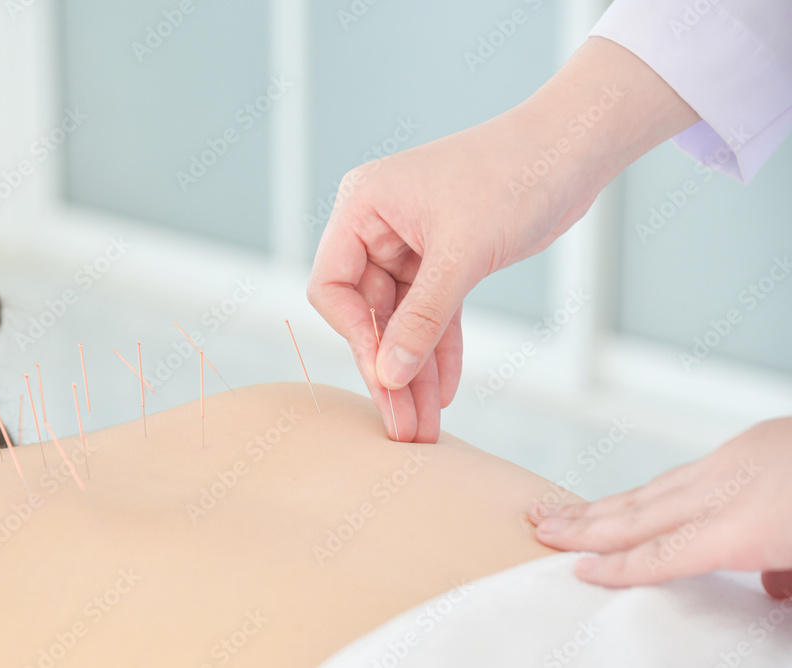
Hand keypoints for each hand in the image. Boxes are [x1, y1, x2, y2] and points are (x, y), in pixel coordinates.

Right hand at [306, 118, 572, 441]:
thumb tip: (389, 375)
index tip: (384, 377)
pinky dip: (441, 349)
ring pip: (404, 322)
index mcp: (362, 208)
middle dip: (390, 369)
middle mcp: (377, 227)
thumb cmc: (514, 175)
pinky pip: (434, 315)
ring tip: (424, 424)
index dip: (356, 336)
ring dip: (416, 370)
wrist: (571, 150)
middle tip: (403, 425)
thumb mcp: (462, 252)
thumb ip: (422, 317)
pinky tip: (445, 390)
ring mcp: (409, 245)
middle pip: (369, 314)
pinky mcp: (444, 260)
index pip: (333, 287)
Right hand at [529, 418, 791, 597]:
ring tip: (562, 508)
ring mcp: (735, 459)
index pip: (664, 553)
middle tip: (540, 525)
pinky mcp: (748, 442)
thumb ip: (785, 575)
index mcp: (745, 526)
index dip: (617, 566)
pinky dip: (648, 487)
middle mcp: (726, 488)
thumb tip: (771, 584)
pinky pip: (683, 472)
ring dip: (603, 503)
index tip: (579, 569)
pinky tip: (633, 495)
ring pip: (653, 488)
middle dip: (584, 524)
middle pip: (640, 514)